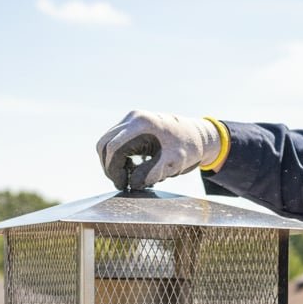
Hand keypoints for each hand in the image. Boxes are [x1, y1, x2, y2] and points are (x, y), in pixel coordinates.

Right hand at [96, 110, 221, 189]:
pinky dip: (118, 157)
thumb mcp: (170, 165)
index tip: (123, 185)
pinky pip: (115, 142)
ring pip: (107, 143)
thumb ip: (149, 175)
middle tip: (122, 184)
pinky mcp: (132, 125)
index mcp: (142, 124)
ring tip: (128, 177)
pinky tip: (131, 168)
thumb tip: (131, 184)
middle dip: (109, 167)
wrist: (198, 135)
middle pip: (104, 144)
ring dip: (112, 162)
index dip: (113, 170)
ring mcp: (131, 119)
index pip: (114, 148)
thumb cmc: (187, 148)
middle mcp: (133, 118)